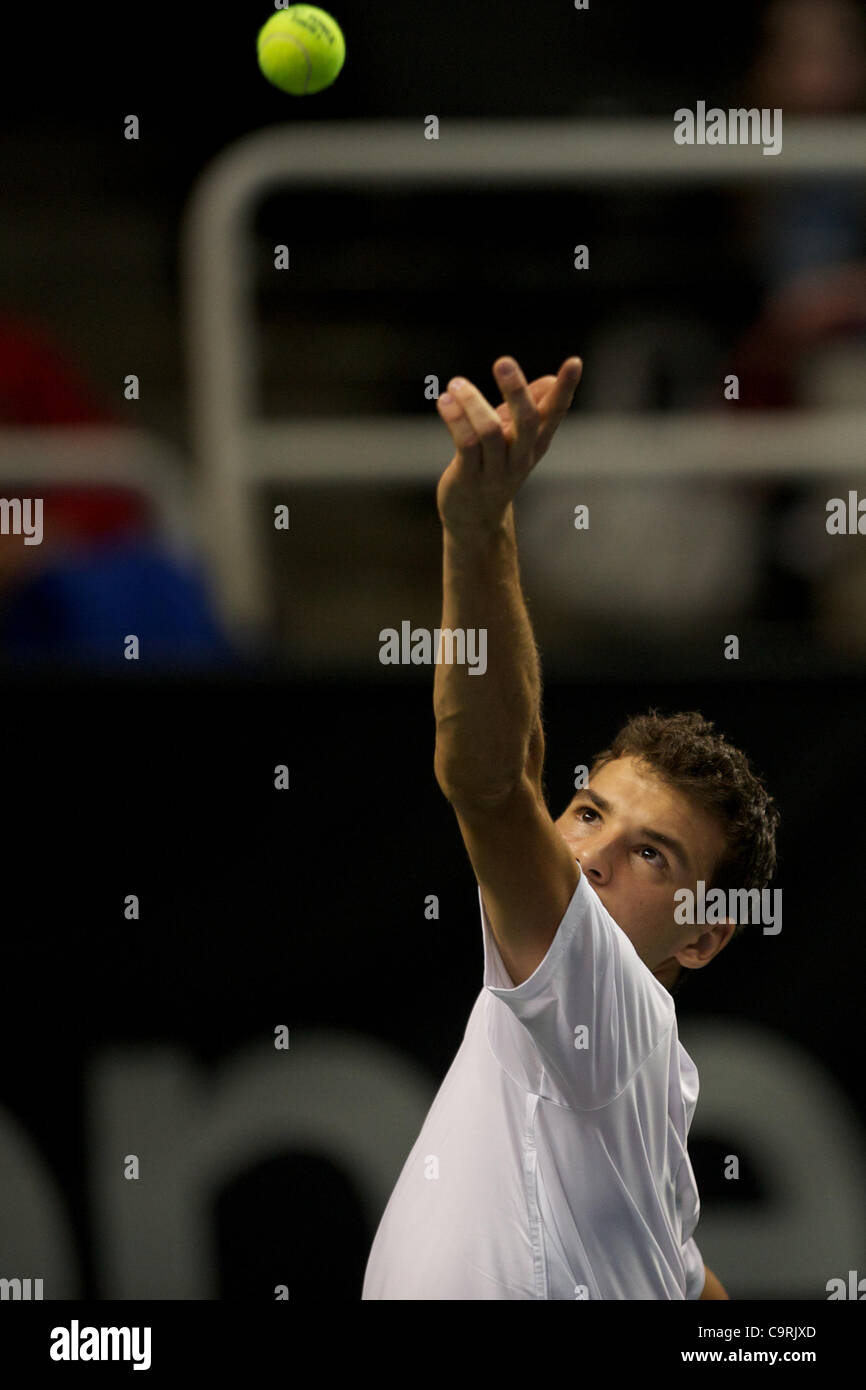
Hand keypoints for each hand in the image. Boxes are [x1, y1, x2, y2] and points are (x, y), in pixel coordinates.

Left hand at [435, 355, 582, 534]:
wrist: (474, 519)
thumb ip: (531, 407)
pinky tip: (445, 401)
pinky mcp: (469, 478)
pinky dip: (455, 419)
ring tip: (456, 384)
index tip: (575, 362)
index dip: (565, 388)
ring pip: (490, 431)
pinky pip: (466, 444)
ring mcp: (496, 470)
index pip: (556, 413)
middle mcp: (521, 456)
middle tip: (503, 361)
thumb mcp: (514, 436)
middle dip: (517, 390)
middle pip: (528, 422)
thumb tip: (549, 379)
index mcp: (536, 443)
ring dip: (472, 403)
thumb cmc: (494, 466)